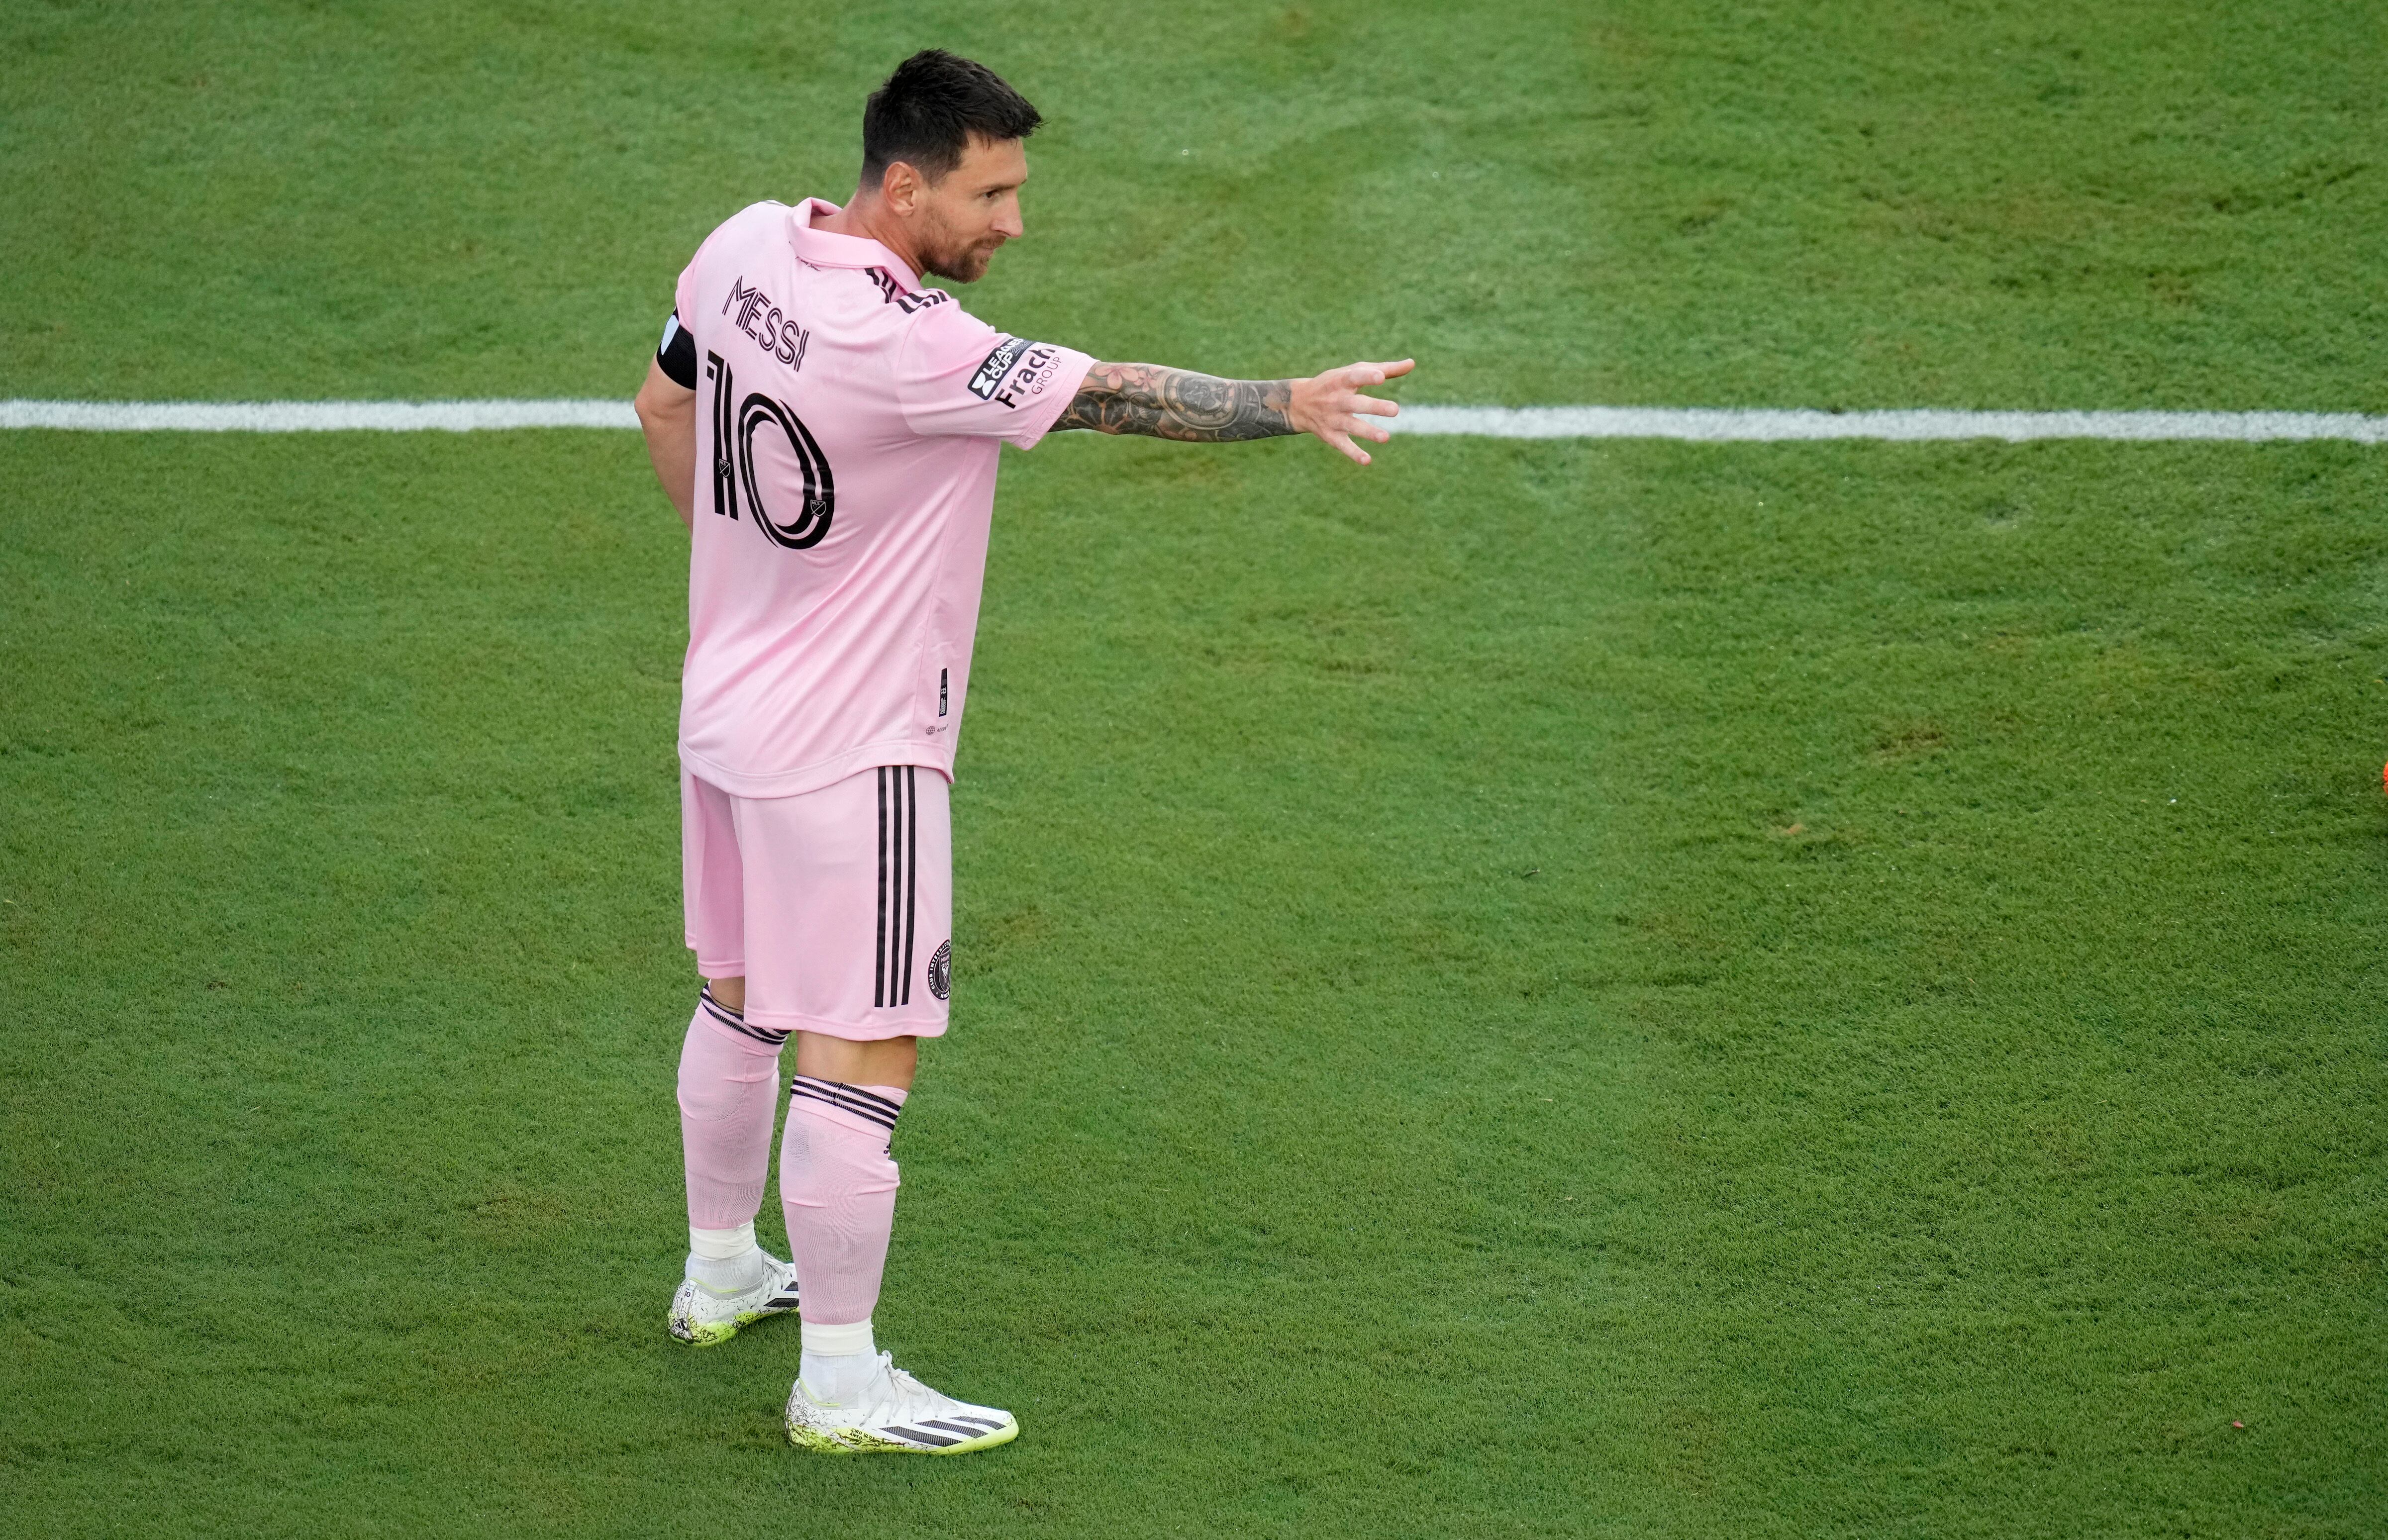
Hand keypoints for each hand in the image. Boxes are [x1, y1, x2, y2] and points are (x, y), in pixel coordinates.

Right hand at [1287, 359, 1413, 464]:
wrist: (1298, 403)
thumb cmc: (1335, 383)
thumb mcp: (1354, 371)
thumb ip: (1384, 369)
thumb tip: (1412, 363)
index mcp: (1341, 381)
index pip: (1354, 377)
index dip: (1367, 377)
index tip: (1381, 377)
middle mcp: (1335, 400)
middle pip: (1356, 404)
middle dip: (1374, 407)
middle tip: (1395, 410)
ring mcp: (1332, 419)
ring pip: (1351, 426)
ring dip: (1368, 432)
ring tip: (1386, 437)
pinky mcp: (1330, 436)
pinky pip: (1343, 446)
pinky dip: (1354, 453)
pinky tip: (1367, 461)